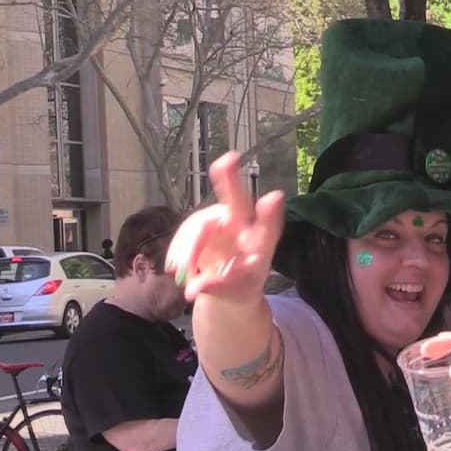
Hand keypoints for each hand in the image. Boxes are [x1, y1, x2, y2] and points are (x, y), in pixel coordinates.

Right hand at [165, 151, 284, 304]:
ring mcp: (221, 221)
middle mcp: (242, 225)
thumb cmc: (241, 283)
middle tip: (229, 160)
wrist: (230, 284)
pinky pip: (185, 232)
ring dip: (187, 247)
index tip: (275, 197)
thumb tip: (193, 290)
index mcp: (260, 243)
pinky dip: (178, 250)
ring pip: (200, 224)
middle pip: (237, 201)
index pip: (268, 229)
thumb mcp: (235, 290)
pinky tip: (175, 268)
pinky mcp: (201, 225)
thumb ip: (217, 287)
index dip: (270, 215)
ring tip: (180, 272)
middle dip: (231, 181)